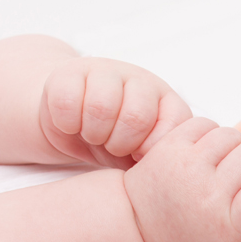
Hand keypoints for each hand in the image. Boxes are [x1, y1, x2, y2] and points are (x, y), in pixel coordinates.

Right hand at [39, 57, 191, 168]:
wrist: (72, 125)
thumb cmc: (115, 143)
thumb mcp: (141, 155)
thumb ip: (157, 158)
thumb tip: (163, 170)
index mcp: (166, 100)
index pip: (174, 121)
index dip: (152, 147)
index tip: (137, 155)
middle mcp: (140, 81)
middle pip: (136, 117)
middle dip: (120, 143)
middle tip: (111, 146)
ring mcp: (106, 71)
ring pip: (100, 107)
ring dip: (93, 133)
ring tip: (93, 135)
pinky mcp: (70, 71)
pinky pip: (66, 101)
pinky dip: (67, 123)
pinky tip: (72, 124)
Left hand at [123, 117, 240, 241]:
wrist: (134, 228)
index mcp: (228, 224)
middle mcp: (210, 194)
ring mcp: (188, 167)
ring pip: (232, 134)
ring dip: (237, 143)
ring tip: (229, 159)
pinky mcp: (170, 147)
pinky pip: (206, 124)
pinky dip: (213, 133)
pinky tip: (209, 150)